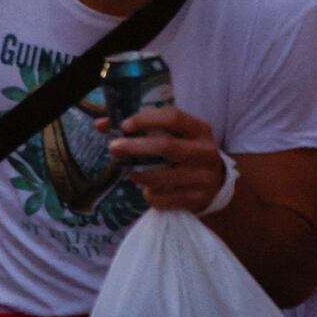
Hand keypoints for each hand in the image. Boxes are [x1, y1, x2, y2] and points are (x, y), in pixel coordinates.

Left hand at [106, 105, 226, 211]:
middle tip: (113, 148)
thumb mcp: (172, 136)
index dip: (146, 120)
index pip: (173, 117)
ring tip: (129, 172)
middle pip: (166, 147)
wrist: (216, 185)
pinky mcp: (199, 198)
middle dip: (135, 147)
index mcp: (199, 129)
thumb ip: (140, 128)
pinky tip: (148, 190)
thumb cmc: (184, 154)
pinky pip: (165, 199)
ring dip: (139, 174)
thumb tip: (101, 125)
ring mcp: (205, 177)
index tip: (124, 125)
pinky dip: (150, 195)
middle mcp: (205, 151)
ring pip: (163, 176)